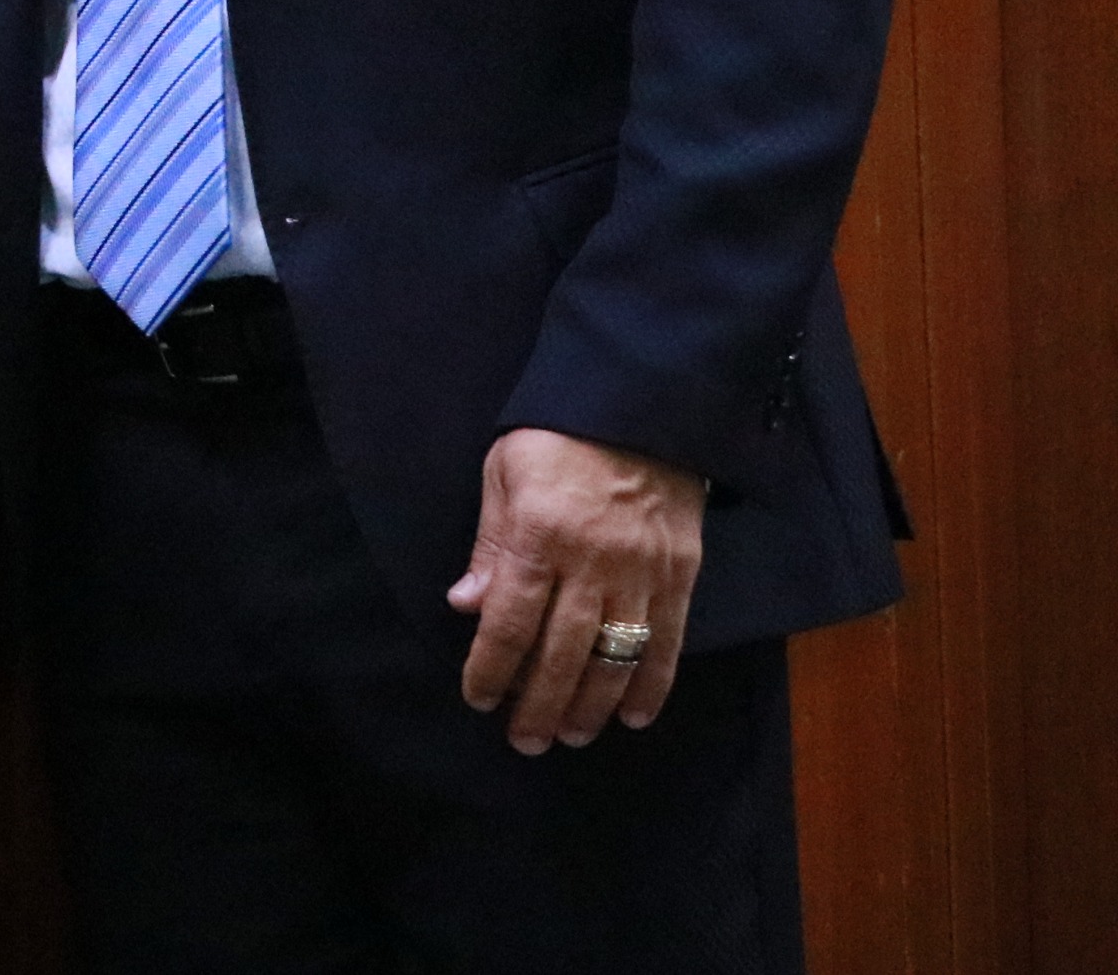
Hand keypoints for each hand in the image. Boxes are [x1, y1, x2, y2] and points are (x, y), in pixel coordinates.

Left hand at [447, 426, 705, 751]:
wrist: (640, 406)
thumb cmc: (556, 437)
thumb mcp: (503, 475)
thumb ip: (489, 546)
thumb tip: (466, 607)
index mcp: (540, 536)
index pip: (511, 621)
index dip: (492, 667)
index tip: (478, 698)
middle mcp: (593, 562)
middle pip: (562, 652)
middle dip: (539, 703)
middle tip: (525, 740)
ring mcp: (643, 573)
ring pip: (615, 657)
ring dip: (591, 705)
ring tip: (571, 735)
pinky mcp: (681, 575)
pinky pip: (667, 642)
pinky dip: (652, 684)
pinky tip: (633, 714)